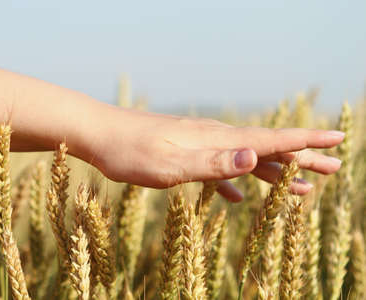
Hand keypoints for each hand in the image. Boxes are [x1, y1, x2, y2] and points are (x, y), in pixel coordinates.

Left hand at [94, 109, 343, 201]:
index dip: (307, 141)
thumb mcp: (172, 164)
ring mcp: (200, 145)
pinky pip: (220, 170)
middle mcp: (215, 139)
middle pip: (267, 148)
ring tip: (298, 185)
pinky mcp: (185, 154)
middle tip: (333, 168)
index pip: (272, 139)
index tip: (337, 140)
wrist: (100, 135)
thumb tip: (256, 156)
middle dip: (301, 158)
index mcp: (218, 140)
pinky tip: (239, 197)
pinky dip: (236, 183)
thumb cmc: (131, 152)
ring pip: (246, 159)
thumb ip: (214, 162)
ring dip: (274, 172)